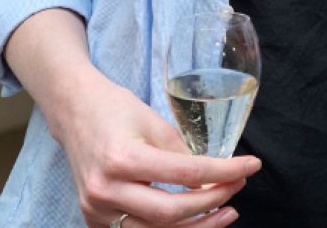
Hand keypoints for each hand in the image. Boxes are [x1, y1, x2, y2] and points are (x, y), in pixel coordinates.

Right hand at [51, 71, 257, 226]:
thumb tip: (217, 177)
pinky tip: (193, 222)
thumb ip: (183, 154)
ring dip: (196, 226)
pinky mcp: (94, 219)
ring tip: (224, 212)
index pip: (186, 174)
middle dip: (212, 204)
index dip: (224, 173)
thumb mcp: (155, 123)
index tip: (251, 166)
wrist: (74, 114)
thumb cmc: (116, 110)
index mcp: (122, 158)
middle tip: (237, 189)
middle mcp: (105, 189)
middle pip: (170, 213)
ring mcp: (96, 209)